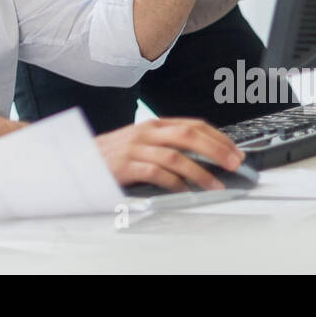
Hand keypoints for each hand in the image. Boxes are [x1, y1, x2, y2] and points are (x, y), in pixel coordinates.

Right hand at [96, 117, 246, 191]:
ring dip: (200, 172)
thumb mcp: (142, 142)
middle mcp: (146, 132)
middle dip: (216, 149)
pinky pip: (156, 173)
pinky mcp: (126, 166)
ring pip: (176, 156)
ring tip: (215, 186)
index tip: (235, 151)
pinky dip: (174, 184)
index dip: (218, 137)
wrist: (80, 159)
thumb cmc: (114, 155)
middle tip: (234, 164)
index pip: (193, 124)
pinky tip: (185, 192)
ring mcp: (135, 148)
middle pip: (188, 135)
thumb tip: (203, 157)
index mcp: (154, 125)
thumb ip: (167, 145)